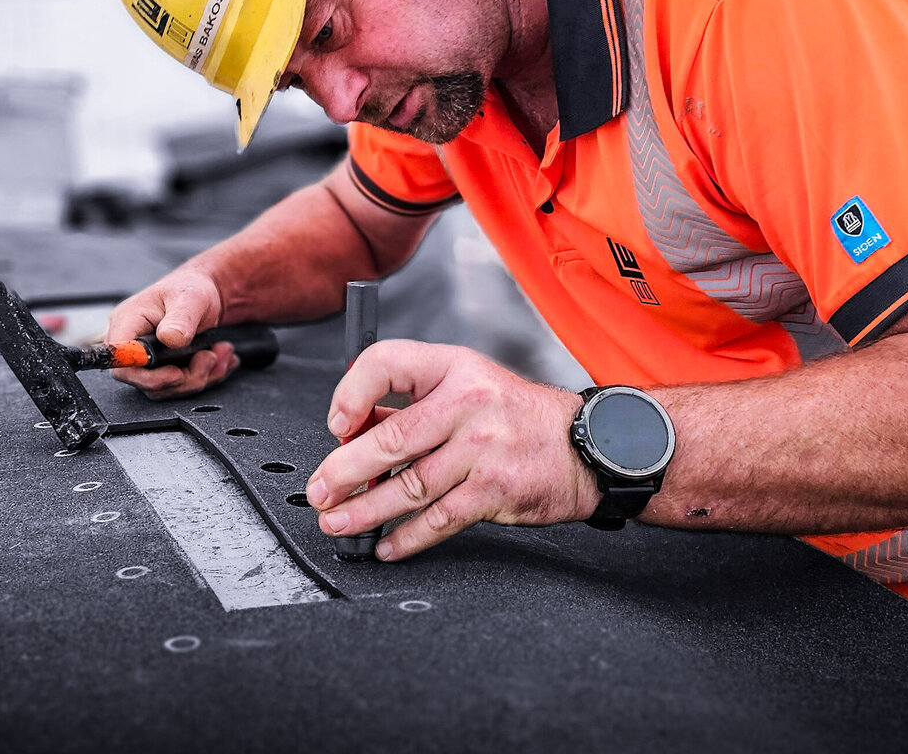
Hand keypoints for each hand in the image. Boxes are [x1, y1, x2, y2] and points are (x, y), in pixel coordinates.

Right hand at [104, 269, 238, 398]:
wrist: (208, 292)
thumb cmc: (191, 288)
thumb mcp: (190, 298)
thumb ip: (180, 318)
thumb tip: (169, 338)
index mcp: (128, 322)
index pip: (121, 363)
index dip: (147, 377)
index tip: (177, 373)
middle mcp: (133, 344)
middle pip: (147, 382)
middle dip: (185, 378)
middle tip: (209, 357)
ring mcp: (148, 359)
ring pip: (168, 388)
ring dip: (201, 376)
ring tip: (220, 352)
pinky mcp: (164, 369)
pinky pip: (181, 386)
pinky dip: (207, 377)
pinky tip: (220, 358)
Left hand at [306, 340, 600, 559]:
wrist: (587, 446)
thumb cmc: (520, 417)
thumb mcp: (468, 385)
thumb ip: (413, 403)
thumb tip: (352, 428)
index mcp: (454, 367)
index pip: (386, 363)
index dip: (350, 393)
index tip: (335, 424)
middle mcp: (468, 402)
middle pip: (389, 438)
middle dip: (343, 471)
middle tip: (320, 491)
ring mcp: (483, 448)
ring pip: (408, 486)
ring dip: (365, 511)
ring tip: (338, 521)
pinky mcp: (495, 490)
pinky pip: (438, 519)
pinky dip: (406, 537)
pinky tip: (387, 544)